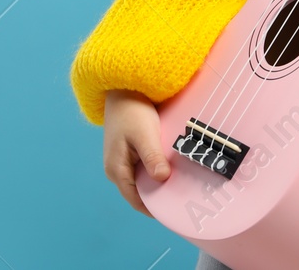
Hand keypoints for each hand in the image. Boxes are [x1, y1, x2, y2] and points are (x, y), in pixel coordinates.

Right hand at [103, 89, 170, 215]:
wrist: (123, 87)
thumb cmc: (132, 110)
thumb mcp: (144, 133)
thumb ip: (152, 157)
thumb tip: (162, 179)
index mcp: (116, 169)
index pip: (136, 200)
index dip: (154, 208)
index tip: (175, 211)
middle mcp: (116, 169)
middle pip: (139, 192)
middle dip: (158, 196)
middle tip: (182, 197)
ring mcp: (121, 160)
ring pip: (142, 180)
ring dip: (158, 182)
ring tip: (180, 183)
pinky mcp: (128, 151)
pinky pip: (143, 168)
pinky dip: (155, 170)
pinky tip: (170, 166)